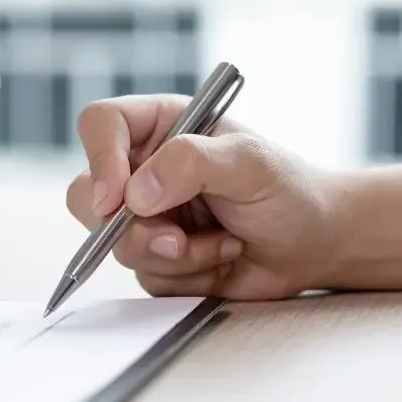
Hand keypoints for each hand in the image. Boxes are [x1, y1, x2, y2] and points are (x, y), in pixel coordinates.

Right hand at [64, 95, 341, 299]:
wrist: (314, 243)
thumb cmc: (288, 189)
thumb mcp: (249, 163)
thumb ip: (191, 164)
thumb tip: (136, 193)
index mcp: (160, 126)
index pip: (100, 125)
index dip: (99, 159)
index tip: (116, 198)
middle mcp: (143, 168)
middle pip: (87, 193)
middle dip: (127, 227)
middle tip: (174, 239)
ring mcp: (145, 216)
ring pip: (115, 244)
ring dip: (174, 255)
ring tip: (223, 244)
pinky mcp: (156, 257)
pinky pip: (146, 275)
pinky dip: (188, 274)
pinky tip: (222, 259)